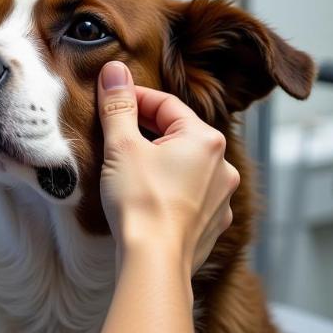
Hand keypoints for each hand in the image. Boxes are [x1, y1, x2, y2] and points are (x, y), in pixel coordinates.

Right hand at [97, 62, 239, 273]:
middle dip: (146, 130)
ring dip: (160, 160)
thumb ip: (118, 104)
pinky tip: (148, 197)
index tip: (110, 102)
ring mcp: (222, 198)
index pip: (165, 104)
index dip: (134, 98)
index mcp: (205, 139)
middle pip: (178, 133)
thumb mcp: (121, 145)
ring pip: (186, 165)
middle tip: (115, 134)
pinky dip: (170, 188)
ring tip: (129, 167)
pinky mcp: (214, 224)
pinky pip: (191, 194)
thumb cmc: (139, 201)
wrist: (153, 263)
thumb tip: (114, 70)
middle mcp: (223, 165)